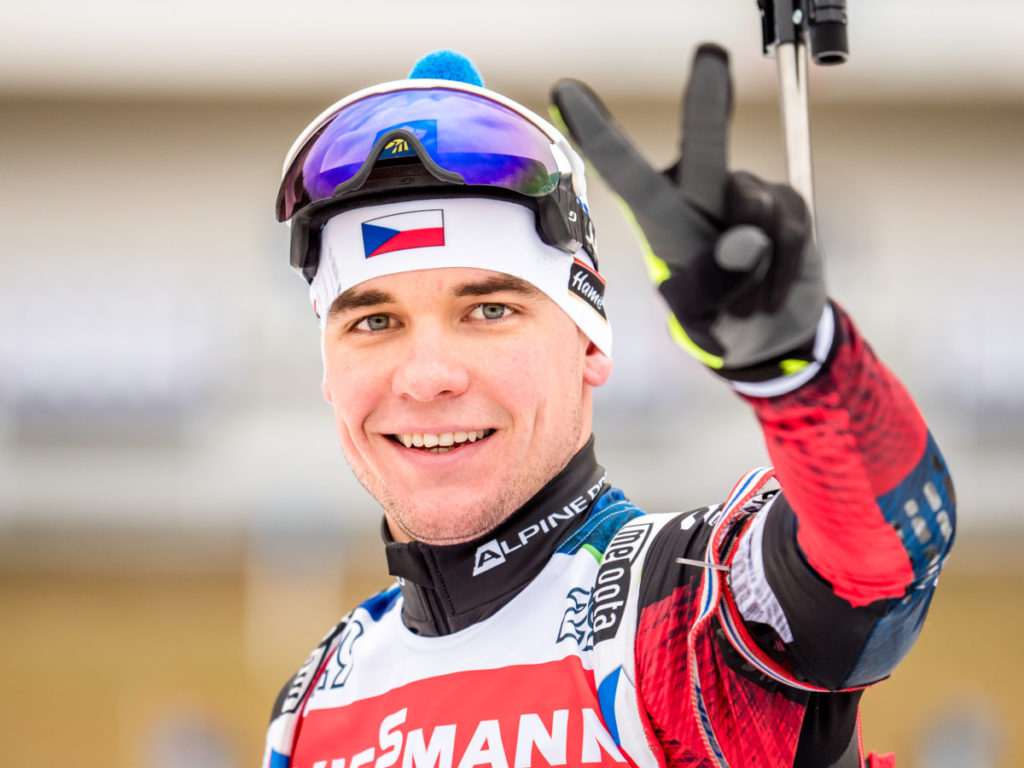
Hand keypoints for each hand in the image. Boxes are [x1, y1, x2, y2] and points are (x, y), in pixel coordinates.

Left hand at [551, 44, 826, 377]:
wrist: (768, 333)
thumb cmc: (715, 319)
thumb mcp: (697, 317)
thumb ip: (711, 284)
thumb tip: (745, 238)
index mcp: (660, 218)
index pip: (627, 175)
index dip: (599, 134)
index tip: (565, 92)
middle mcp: (700, 195)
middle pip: (705, 148)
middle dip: (707, 103)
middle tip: (710, 56)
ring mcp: (746, 196)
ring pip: (754, 212)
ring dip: (754, 268)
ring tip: (745, 300)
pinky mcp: (786, 204)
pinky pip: (789, 233)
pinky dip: (781, 272)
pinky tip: (770, 293)